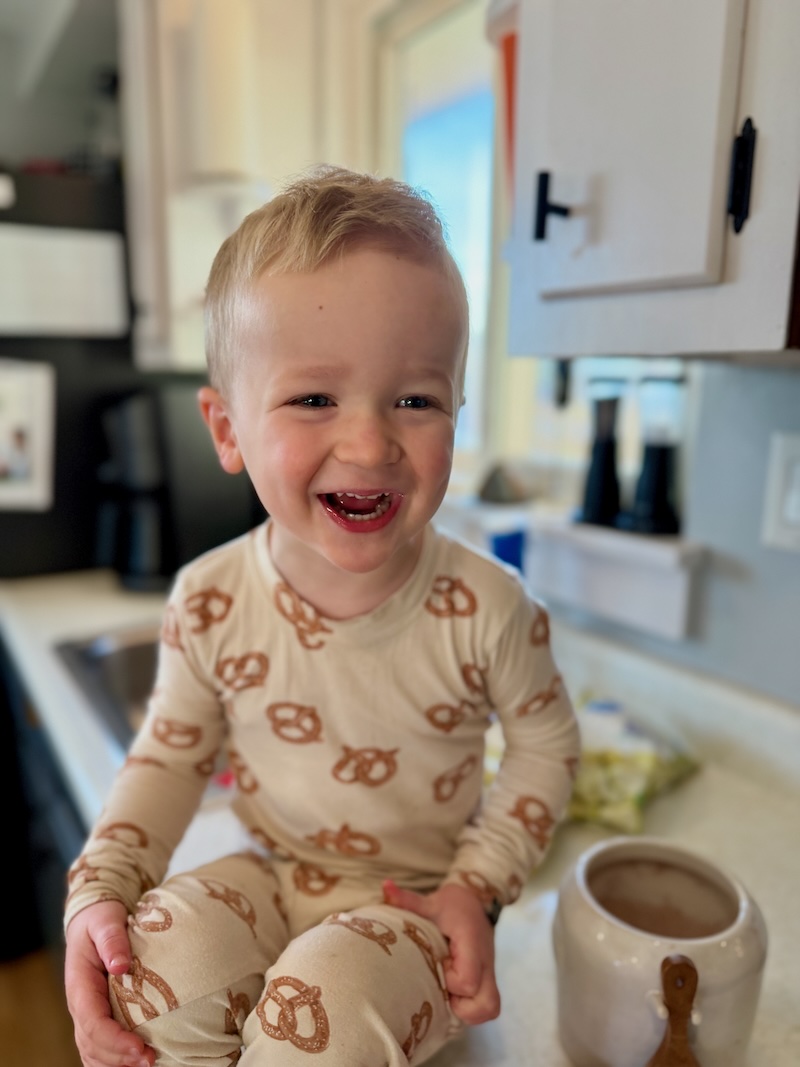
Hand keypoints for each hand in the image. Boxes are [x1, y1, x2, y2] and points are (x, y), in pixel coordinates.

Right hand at [64, 900, 154, 1066]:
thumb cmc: (100, 919)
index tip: (140, 1047)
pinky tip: (134, 1062)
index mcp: (80, 986)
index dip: (115, 1040)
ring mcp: (87, 1013)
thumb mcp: (106, 921)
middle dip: (120, 1057)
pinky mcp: (97, 1015)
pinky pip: (98, 1048)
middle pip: (93, 1044)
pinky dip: (113, 1060)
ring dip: (117, 1063)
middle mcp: (80, 1005)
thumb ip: (112, 940)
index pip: (93, 1023)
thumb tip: (121, 965)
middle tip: (151, 1059)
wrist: (92, 919)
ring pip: (93, 1052)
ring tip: (148, 1063)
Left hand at [382, 879, 500, 1024]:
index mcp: (473, 944)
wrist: (475, 902)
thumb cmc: (452, 905)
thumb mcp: (430, 902)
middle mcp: (486, 963)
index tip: (438, 964)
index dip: (449, 981)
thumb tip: (385, 886)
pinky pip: (486, 1008)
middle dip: (461, 1005)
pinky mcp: (487, 981)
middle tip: (443, 985)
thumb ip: (408, 900)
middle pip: (486, 1004)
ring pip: (489, 1010)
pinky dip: (470, 1008)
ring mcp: (489, 974)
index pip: (467, 981)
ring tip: (447, 992)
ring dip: (467, 1009)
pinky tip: (453, 994)